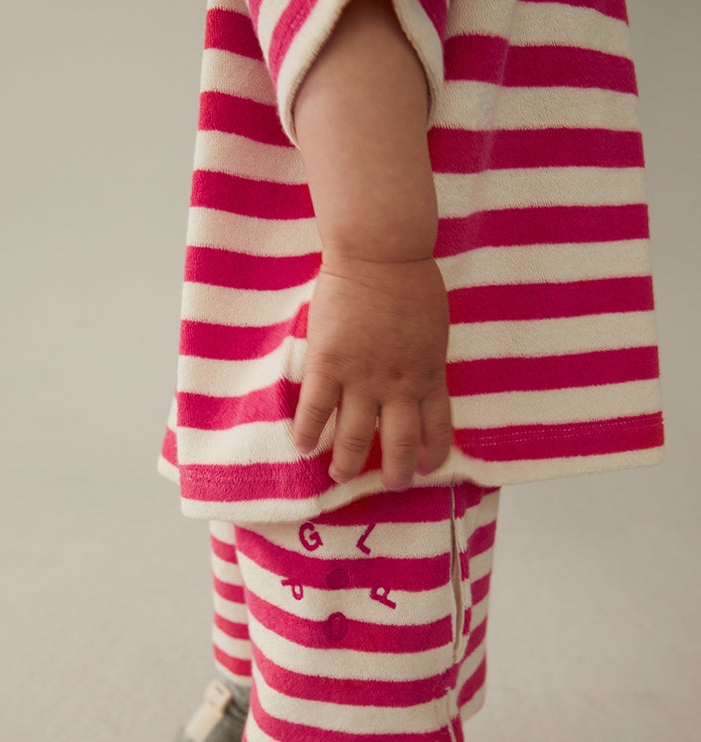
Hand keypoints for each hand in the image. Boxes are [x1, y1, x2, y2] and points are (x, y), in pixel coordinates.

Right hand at [293, 256, 451, 491]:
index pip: (438, 428)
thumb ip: (425, 360)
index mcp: (429, 375)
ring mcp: (362, 378)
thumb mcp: (432, 330)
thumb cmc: (411, 281)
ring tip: (340, 476)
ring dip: (348, 463)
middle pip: (400, 443)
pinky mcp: (329, 365)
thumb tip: (421, 379)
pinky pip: (316, 409)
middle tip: (390, 486)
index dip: (434, 454)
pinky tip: (303, 445)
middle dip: (397, 473)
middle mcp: (399, 386)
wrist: (380, 254)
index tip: (428, 469)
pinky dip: (308, 431)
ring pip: (356, 437)